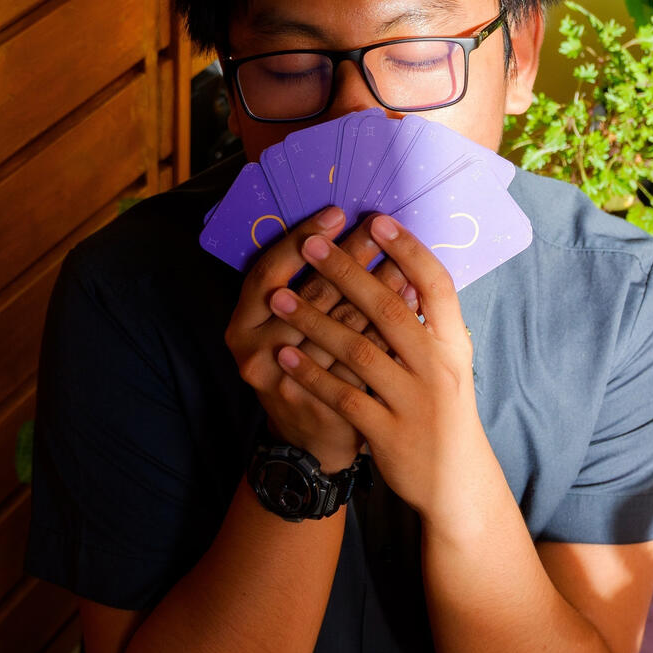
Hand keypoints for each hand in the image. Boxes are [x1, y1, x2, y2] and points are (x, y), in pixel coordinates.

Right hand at [225, 207, 414, 472]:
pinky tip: (411, 309)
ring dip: (375, 291)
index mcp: (241, 323)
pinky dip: (388, 331)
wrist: (310, 438)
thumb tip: (347, 230)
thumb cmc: (303, 363)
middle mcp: (252, 352)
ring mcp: (282, 382)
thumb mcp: (285, 325)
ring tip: (403, 262)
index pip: (268, 270)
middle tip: (377, 229)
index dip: (300, 239)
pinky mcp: (317, 404)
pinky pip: (360, 359)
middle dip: (347, 259)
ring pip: (338, 327)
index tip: (335, 214)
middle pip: (308, 295)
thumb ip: (303, 285)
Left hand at [267, 214, 490, 529]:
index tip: (378, 220)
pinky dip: (312, 374)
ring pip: (359, 351)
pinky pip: (343, 397)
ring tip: (280, 297)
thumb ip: (426, 320)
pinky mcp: (390, 434)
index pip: (437, 285)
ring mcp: (415, 402)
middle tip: (312, 243)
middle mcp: (439, 368)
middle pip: (389, 309)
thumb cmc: (443, 408)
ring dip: (315, 320)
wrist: (456, 481)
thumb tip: (397, 267)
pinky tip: (285, 354)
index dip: (409, 250)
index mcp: (454, 344)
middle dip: (346, 271)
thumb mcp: (447, 362)